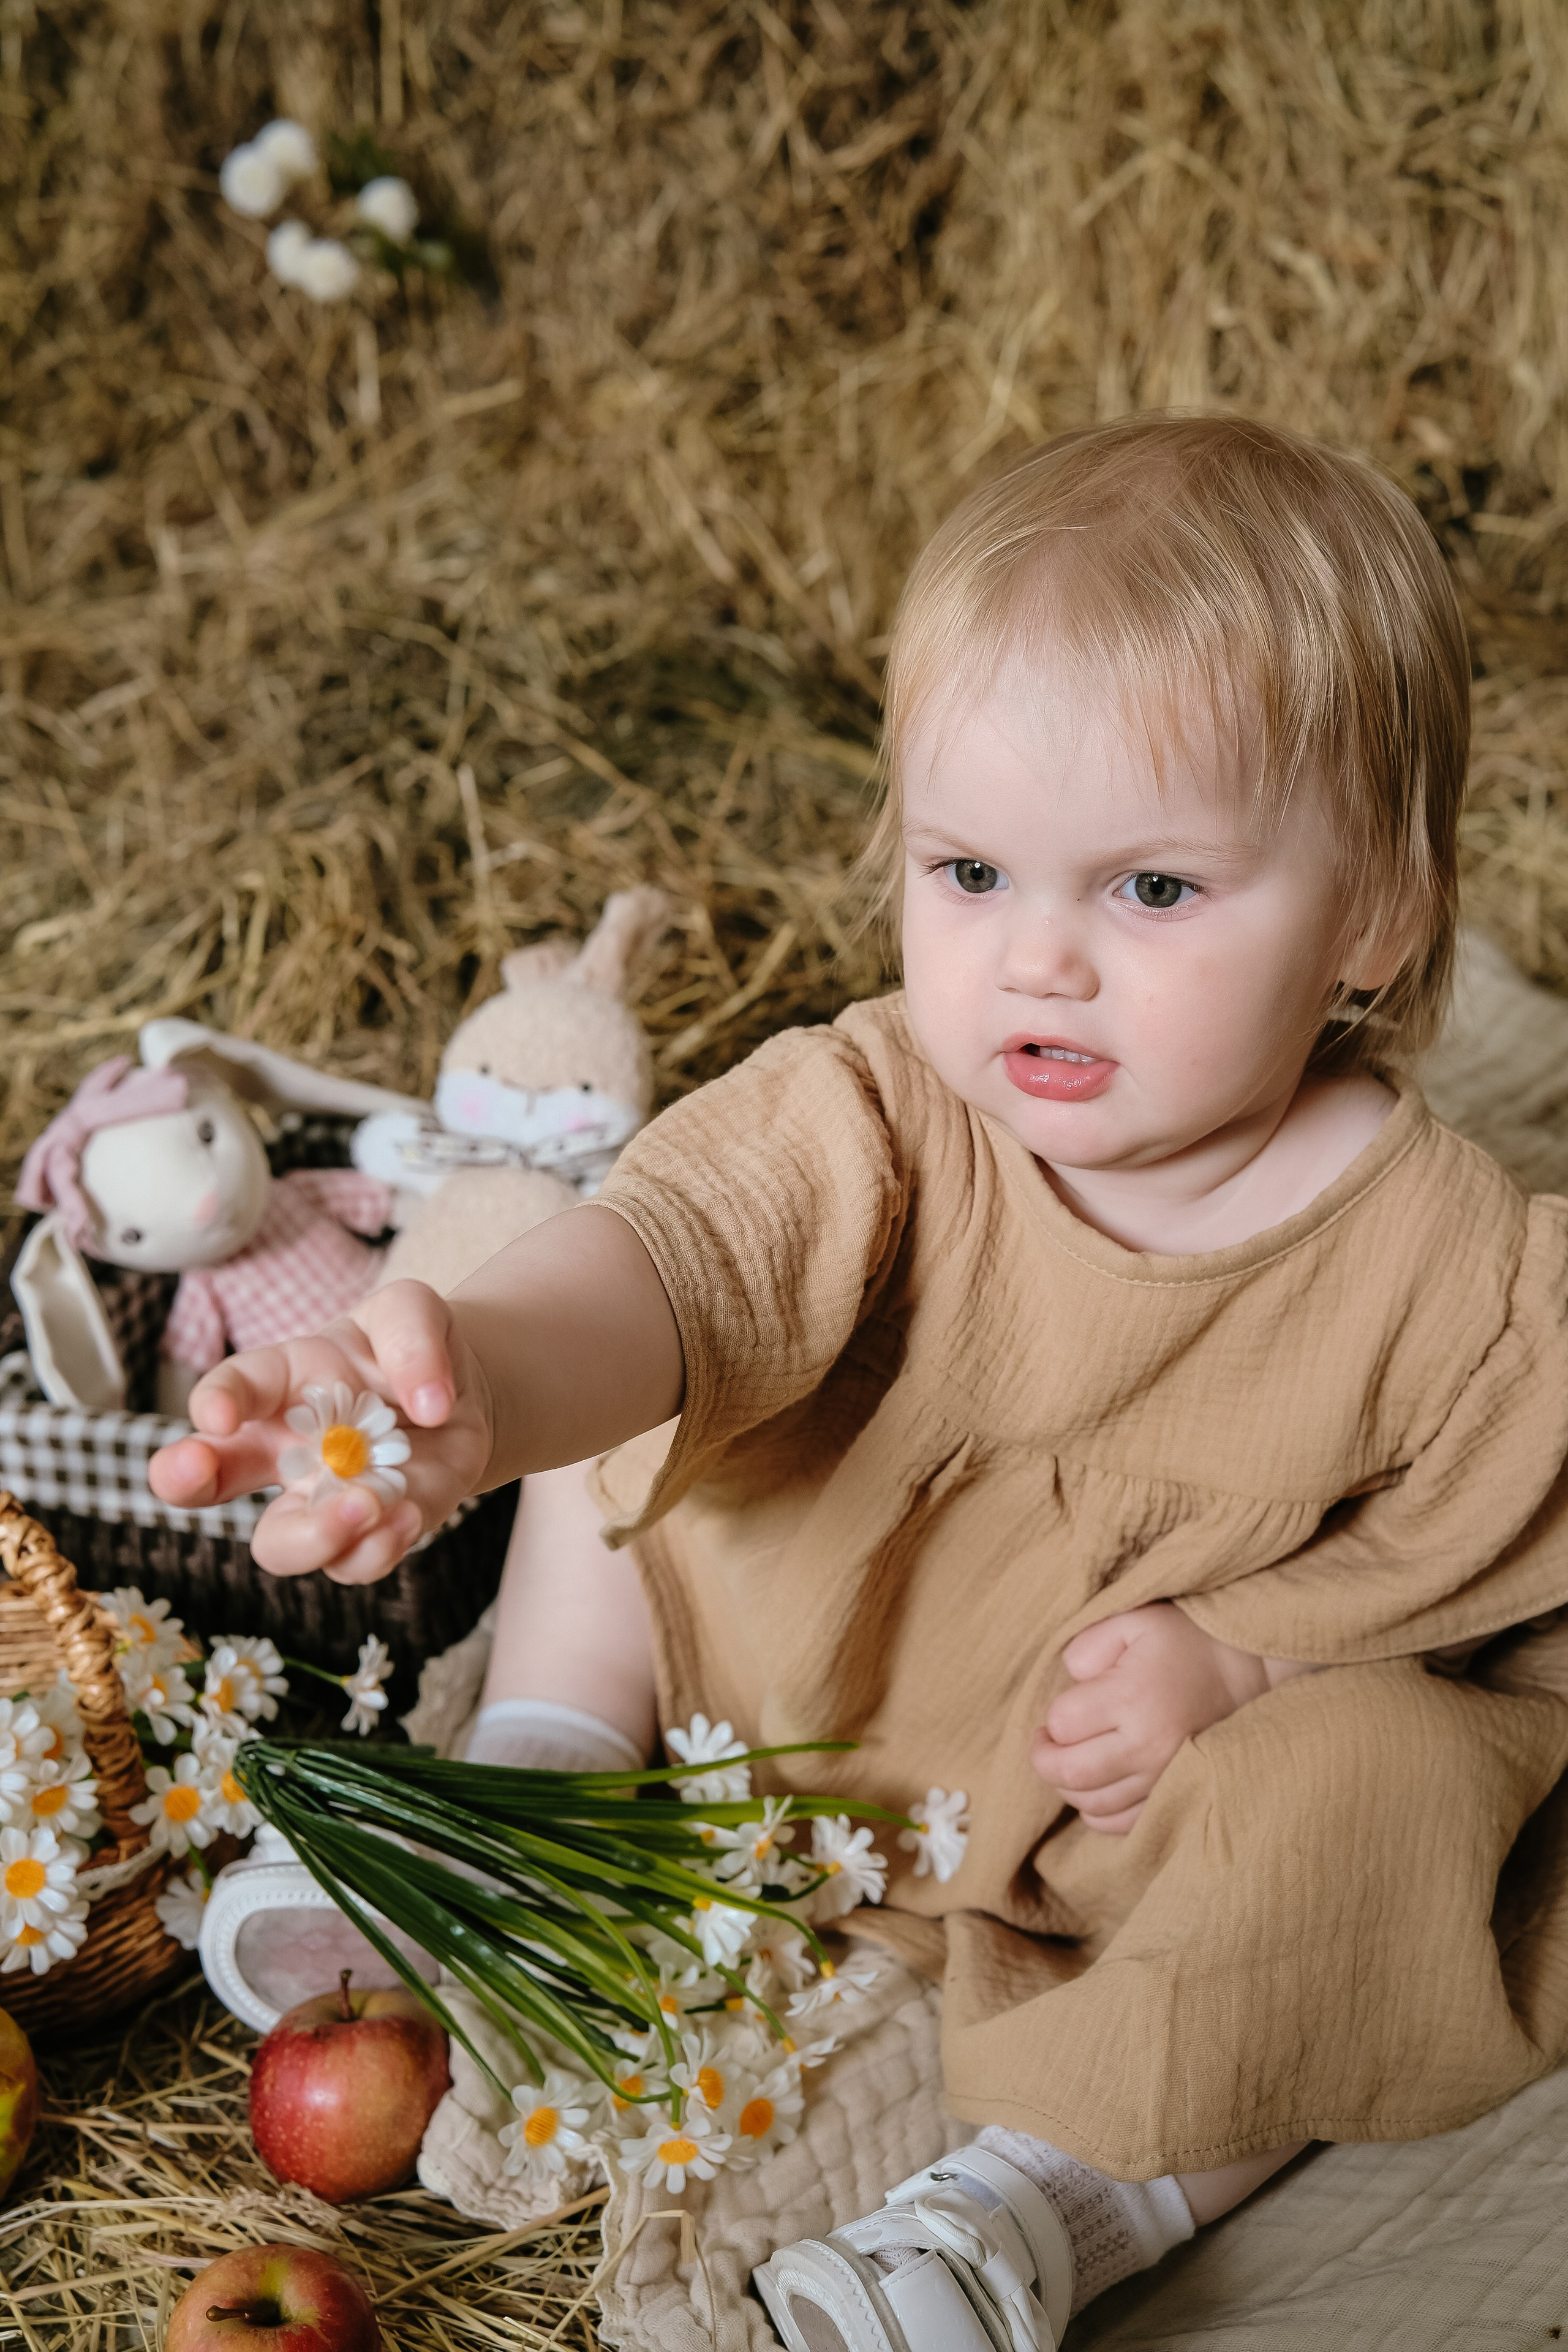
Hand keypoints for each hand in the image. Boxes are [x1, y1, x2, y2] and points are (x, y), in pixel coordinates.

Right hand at [146, 1281, 494, 1584]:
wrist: (462, 1395)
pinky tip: (408, 1516)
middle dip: (185, 1481)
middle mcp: (284, 1448)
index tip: (216, 1414)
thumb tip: (428, 1403)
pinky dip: (377, 1550)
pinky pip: (353, 1562)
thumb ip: (413, 1338)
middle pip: (209, 1480)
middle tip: (196, 1473)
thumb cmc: (413, 1345)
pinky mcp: (370, 1530)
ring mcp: (322, 1497)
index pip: (230, 1388)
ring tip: (367, 1503)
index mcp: (280, 1382)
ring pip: (282, 1543)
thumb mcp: (414, 1311)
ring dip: (316, 1534)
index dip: (213, 1400)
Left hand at [1032, 1603, 1284, 1835]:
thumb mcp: (1135, 1621)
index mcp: (1131, 1698)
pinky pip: (1122, 1824)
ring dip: (1069, 1787)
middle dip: (1045, 1760)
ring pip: (1092, 1805)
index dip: (1051, 1720)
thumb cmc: (1184, 1641)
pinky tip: (1099, 1786)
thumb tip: (1069, 1678)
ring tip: (1072, 1760)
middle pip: (1070, 1774)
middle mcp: (1147, 1745)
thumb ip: (1090, 1644)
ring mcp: (1163, 1777)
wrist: (1245, 1672)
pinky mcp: (1177, 1797)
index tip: (1058, 1711)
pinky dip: (1099, 1812)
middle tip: (1047, 1743)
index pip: (1063, 1724)